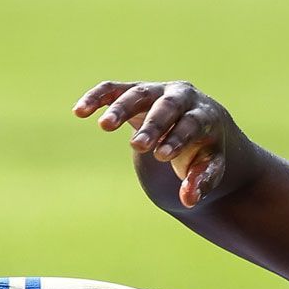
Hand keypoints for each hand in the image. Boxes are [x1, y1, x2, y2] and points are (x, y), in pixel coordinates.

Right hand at [73, 80, 236, 207]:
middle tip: (138, 146)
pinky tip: (80, 111)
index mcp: (204, 115)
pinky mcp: (136, 90)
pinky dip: (97, 97)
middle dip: (153, 126)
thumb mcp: (209, 168)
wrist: (200, 123)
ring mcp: (158, 90)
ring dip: (121, 108)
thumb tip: (188, 199)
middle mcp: (183, 97)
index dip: (176, 139)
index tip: (162, 156)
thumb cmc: (203, 151)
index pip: (191, 125)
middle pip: (167, 107)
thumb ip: (200, 182)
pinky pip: (114, 89)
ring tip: (104, 126)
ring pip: (138, 93)